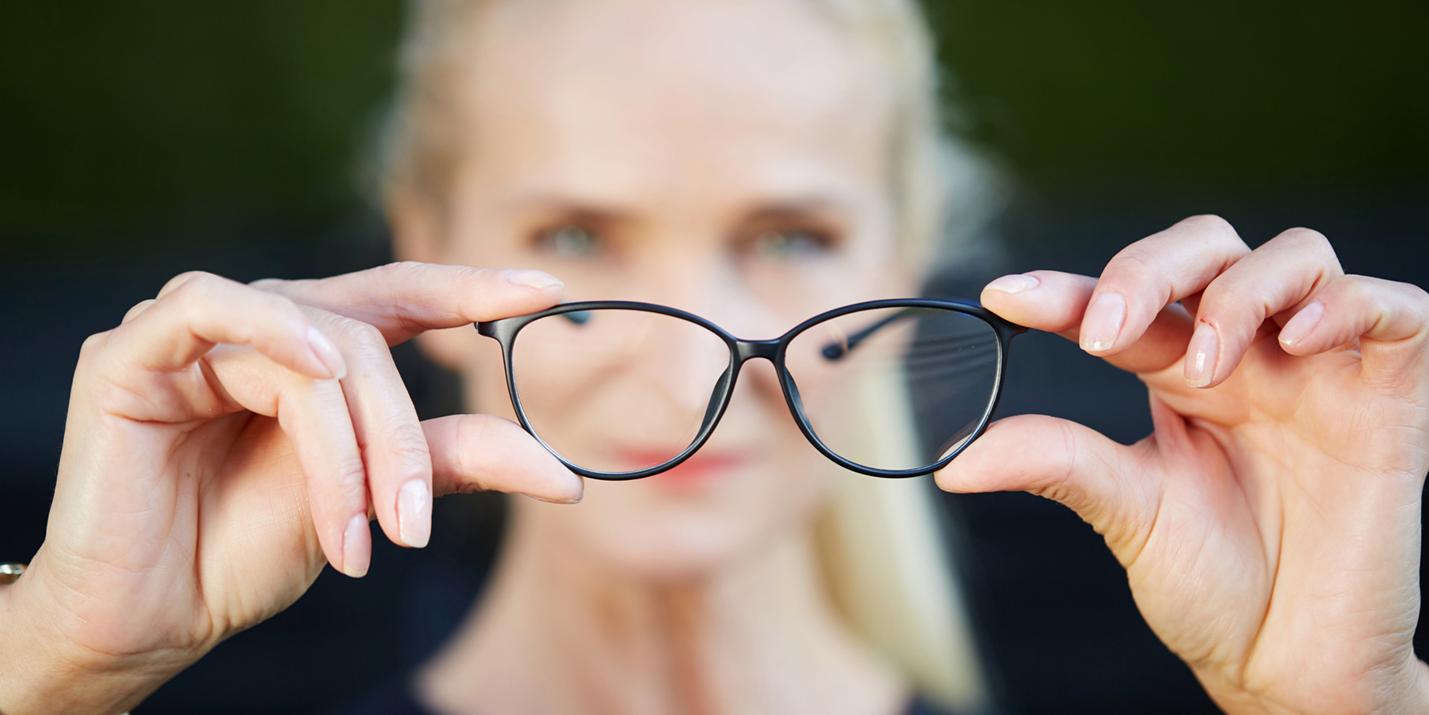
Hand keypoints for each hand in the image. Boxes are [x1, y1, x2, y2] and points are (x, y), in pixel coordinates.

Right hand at [0, 262, 582, 714]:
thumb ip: (449, 462)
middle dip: (401, 435)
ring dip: (346, 438)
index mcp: (317, 354)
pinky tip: (315, 371)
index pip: (403, 298)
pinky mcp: (130, 351)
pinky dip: (274, 331)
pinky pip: (208, 305)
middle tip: (412, 526)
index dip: (473, 289)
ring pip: (310, 343)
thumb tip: (562, 474)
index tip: (550, 294)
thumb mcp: (371, 500)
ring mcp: (196, 333)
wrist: (152, 617)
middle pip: (367, 337)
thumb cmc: (251, 549)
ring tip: (358, 523)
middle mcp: (263, 329)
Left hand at [941, 216, 1428, 713]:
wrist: (1290, 662)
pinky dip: (1347, 304)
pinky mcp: (1391, 395)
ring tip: (1206, 364)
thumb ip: (1057, 465)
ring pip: (1296, 256)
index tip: (1003, 296)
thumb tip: (955, 461)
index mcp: (1177, 375)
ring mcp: (1320, 368)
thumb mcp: (1127, 513)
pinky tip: (1297, 341)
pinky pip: (1393, 310)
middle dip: (1150, 268)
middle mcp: (1247, 356)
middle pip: (1207, 249)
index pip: (1121, 305)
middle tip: (1105, 327)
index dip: (1065, 290)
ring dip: (1240, 292)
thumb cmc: (1212, 583)